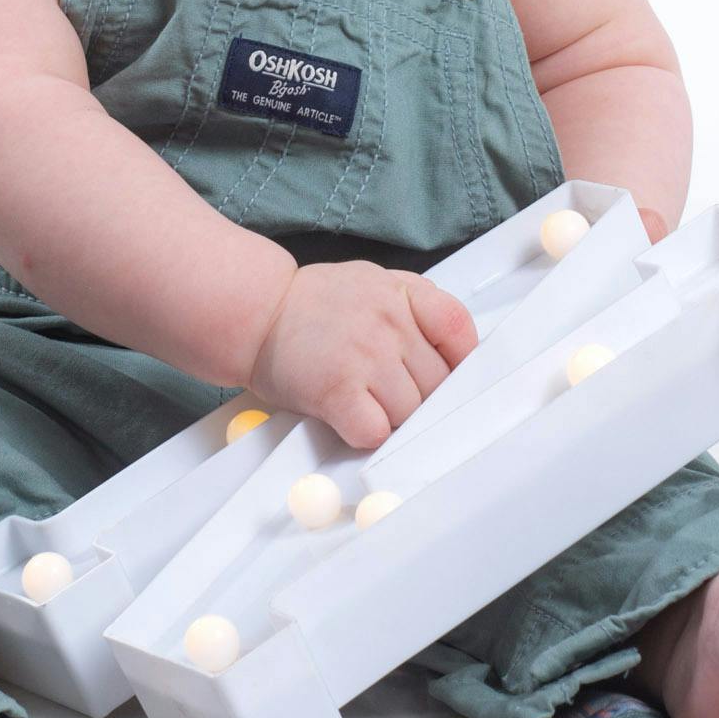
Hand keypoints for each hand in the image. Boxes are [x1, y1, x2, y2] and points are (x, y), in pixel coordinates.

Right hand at [246, 260, 479, 451]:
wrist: (256, 312)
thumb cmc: (314, 305)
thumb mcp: (373, 284)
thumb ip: (416, 309)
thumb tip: (458, 357)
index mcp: (402, 293)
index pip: (459, 331)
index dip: (462, 363)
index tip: (451, 378)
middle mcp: (388, 323)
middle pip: (438, 384)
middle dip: (421, 398)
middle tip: (392, 393)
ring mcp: (364, 357)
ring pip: (410, 413)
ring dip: (392, 418)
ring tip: (365, 400)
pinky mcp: (337, 392)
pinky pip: (376, 431)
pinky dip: (367, 433)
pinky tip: (351, 416)